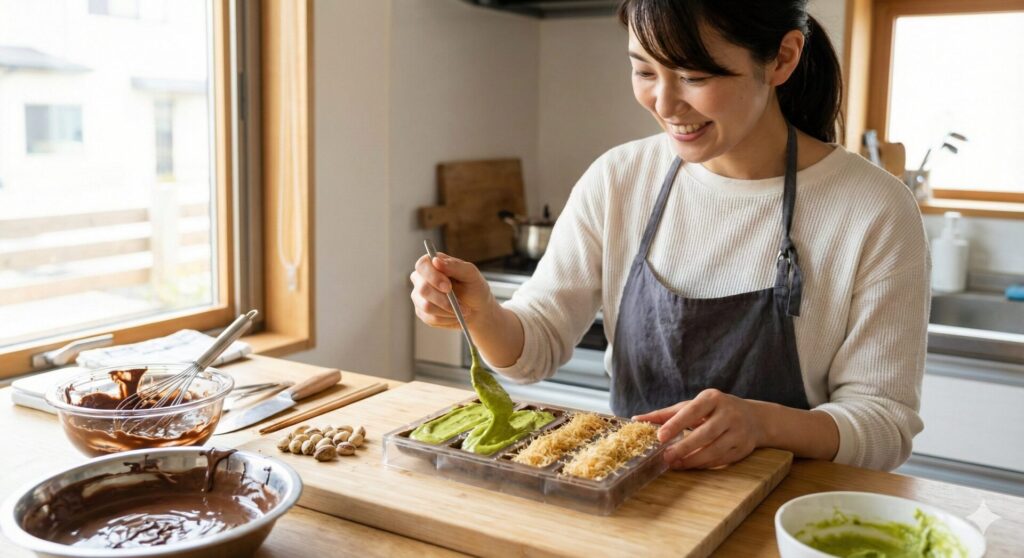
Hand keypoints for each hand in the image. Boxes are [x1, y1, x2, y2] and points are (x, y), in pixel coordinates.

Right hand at [410, 252, 493, 329]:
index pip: (422, 265)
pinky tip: (456, 315)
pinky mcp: (422, 312)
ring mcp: (419, 296)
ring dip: (448, 310)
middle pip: (423, 289)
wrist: (477, 309)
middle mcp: (421, 279)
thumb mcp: (470, 274)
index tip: (448, 287)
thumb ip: (454, 266)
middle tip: (461, 305)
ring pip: (426, 306)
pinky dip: (447, 318)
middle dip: (444, 299)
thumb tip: (436, 261)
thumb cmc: (473, 287)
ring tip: (463, 310)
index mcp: (432, 264)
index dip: (433, 276)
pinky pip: (430, 318)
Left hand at [633, 389, 765, 469]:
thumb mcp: (694, 405)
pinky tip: (690, 465)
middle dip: (684, 447)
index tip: (660, 436)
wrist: (754, 418)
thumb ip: (667, 414)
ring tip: (674, 464)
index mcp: (713, 398)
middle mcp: (729, 413)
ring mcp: (739, 432)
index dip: (676, 424)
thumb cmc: (715, 410)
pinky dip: (704, 464)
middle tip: (666, 457)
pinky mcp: (743, 448)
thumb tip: (637, 419)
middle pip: (705, 433)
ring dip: (693, 460)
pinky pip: (721, 459)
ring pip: (714, 450)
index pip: (692, 410)